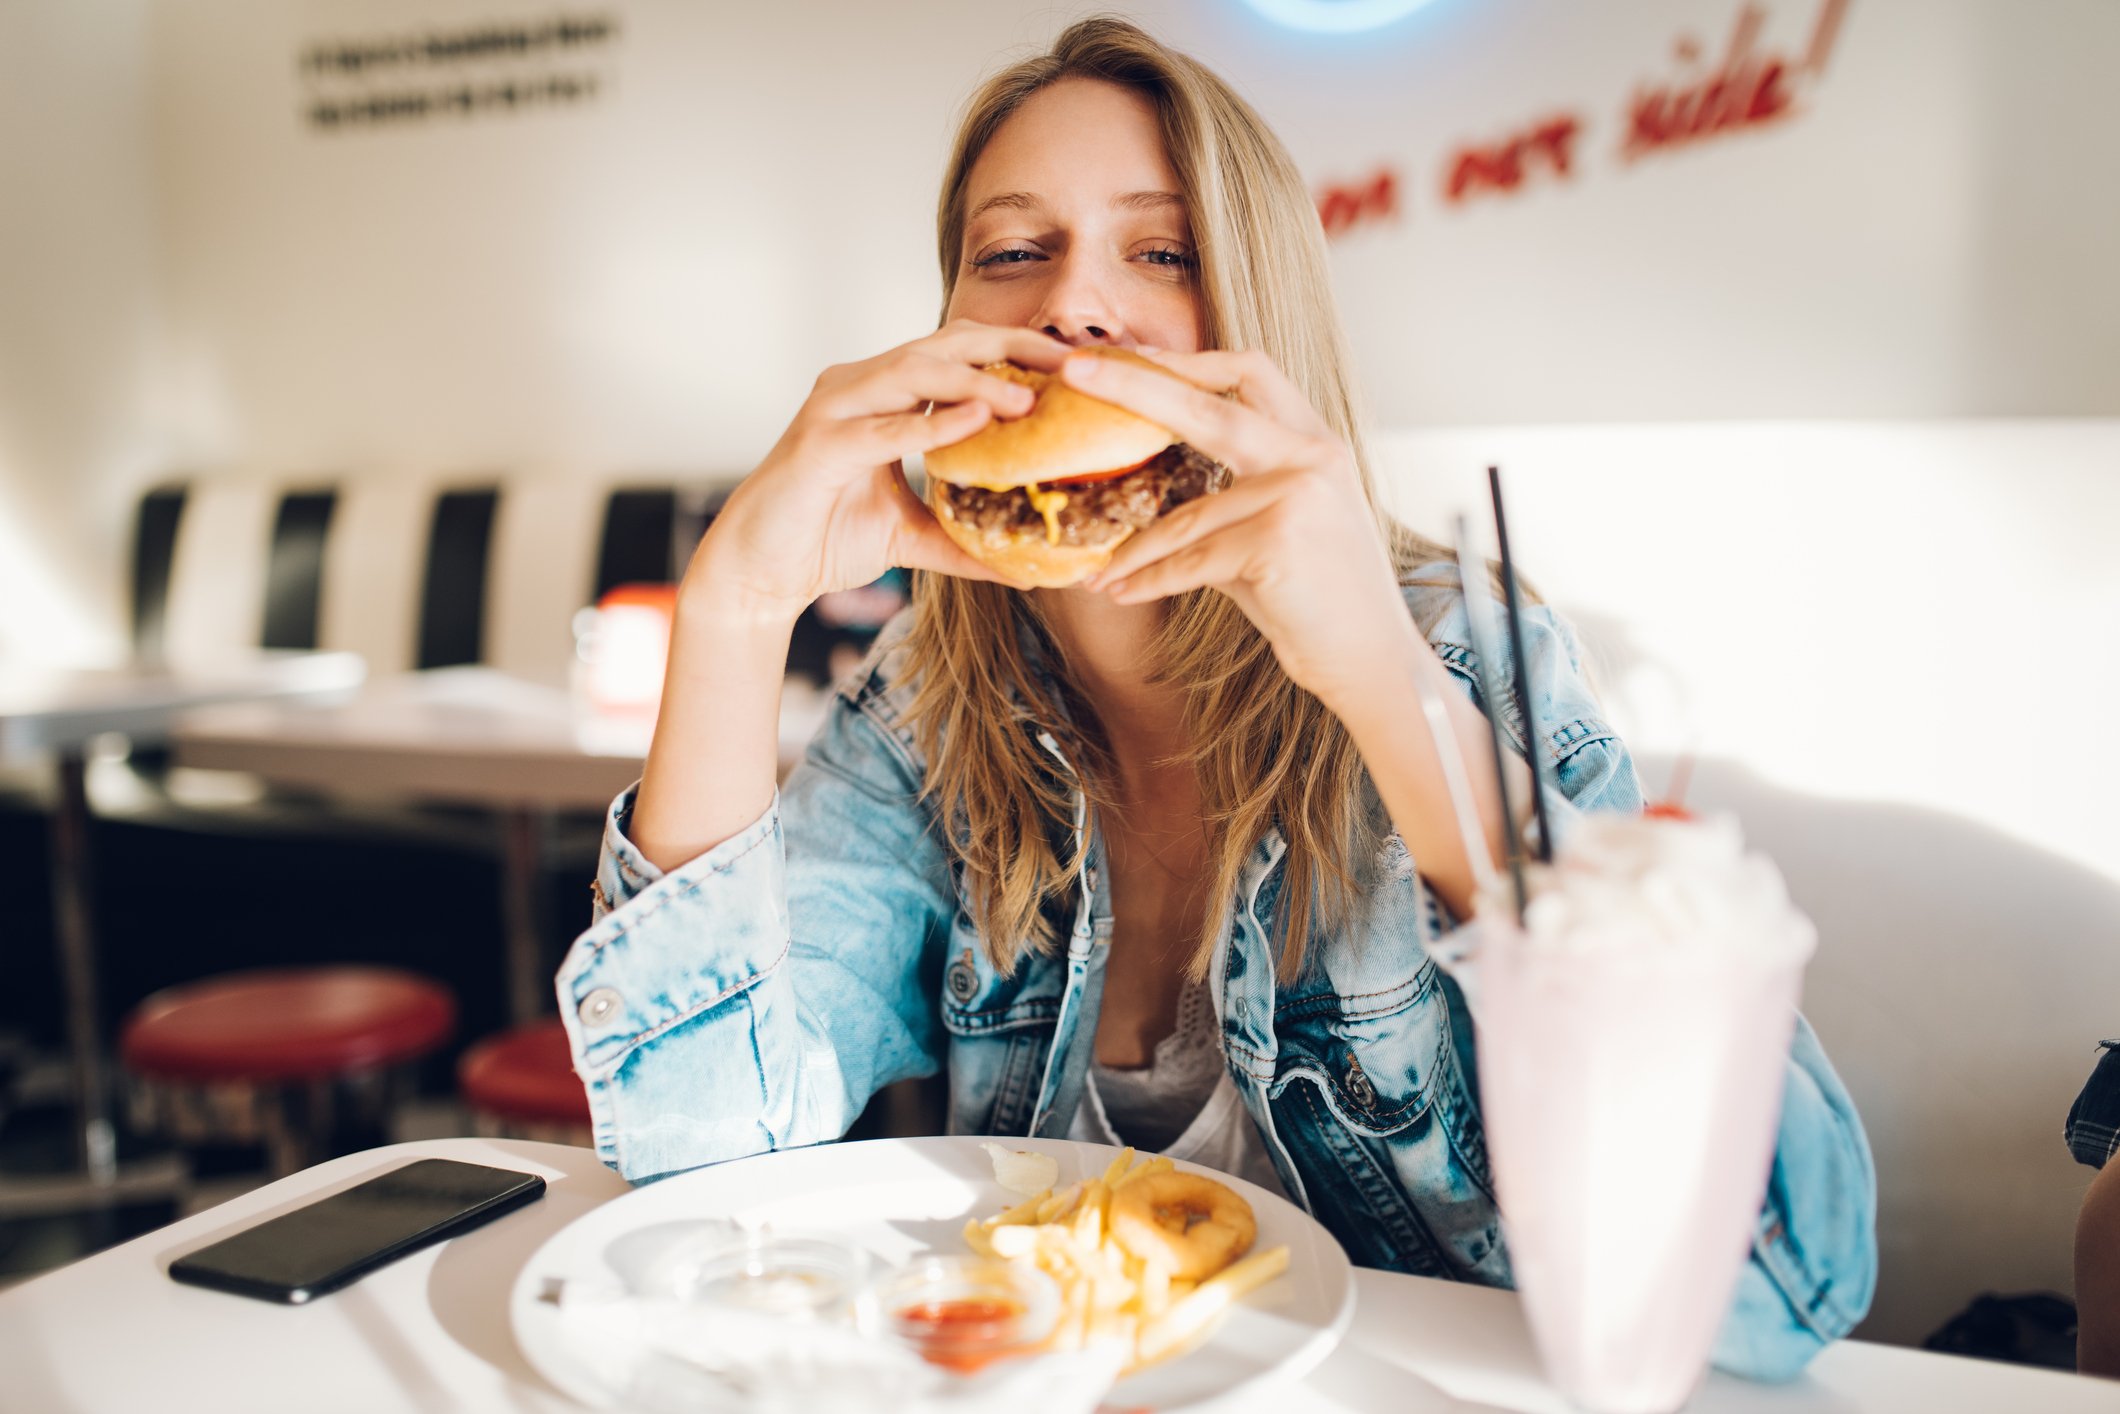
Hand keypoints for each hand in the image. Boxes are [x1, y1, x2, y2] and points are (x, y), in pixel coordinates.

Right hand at [685, 320, 1068, 623]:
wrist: (759, 573)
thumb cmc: (826, 539)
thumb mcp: (912, 537)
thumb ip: (965, 541)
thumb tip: (1029, 570)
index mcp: (884, 395)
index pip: (959, 352)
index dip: (1016, 351)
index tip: (1074, 365)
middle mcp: (858, 386)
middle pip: (944, 344)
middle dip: (1010, 347)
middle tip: (1070, 362)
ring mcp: (834, 410)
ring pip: (912, 374)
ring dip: (975, 382)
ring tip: (1029, 399)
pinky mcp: (817, 446)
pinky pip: (881, 428)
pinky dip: (929, 424)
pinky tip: (975, 424)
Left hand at [1062, 348, 1415, 707]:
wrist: (1373, 660)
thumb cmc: (1320, 600)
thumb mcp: (1281, 528)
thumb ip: (1229, 495)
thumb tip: (1148, 485)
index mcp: (1315, 442)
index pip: (1249, 373)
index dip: (1185, 360)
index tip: (1129, 355)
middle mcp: (1310, 457)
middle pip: (1206, 405)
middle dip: (1134, 383)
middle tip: (1073, 370)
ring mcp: (1296, 496)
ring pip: (1186, 515)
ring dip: (1134, 549)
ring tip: (1097, 571)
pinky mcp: (1277, 541)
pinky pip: (1190, 561)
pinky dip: (1150, 581)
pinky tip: (1118, 593)